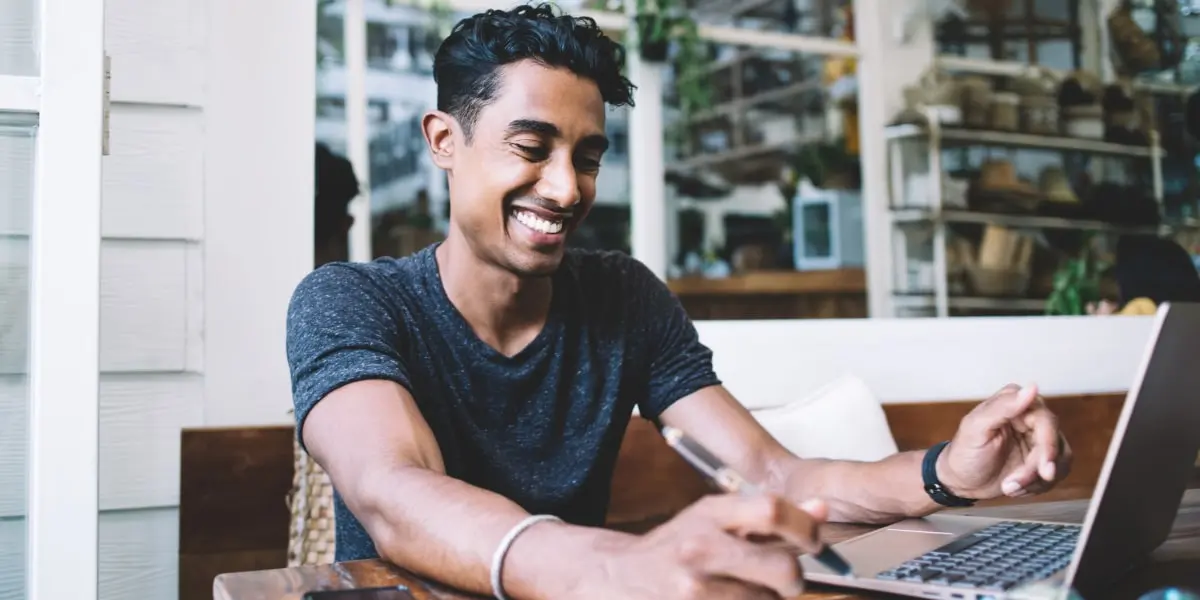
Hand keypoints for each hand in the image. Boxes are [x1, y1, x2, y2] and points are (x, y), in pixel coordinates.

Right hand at [585, 494, 828, 599]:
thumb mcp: (714, 518)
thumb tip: (824, 509)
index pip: (772, 510)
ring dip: (764, 599)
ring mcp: (695, 587)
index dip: (806, 528)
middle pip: (783, 569)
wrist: (618, 576)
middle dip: (794, 580)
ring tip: (739, 589)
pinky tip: (726, 598)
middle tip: (787, 580)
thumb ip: (766, 515)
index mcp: (711, 512)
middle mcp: (702, 546)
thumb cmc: (675, 545)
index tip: (813, 541)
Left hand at [938, 383, 1073, 499]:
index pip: (1046, 420)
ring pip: (1059, 460)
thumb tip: (1031, 388)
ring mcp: (1039, 439)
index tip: (1044, 469)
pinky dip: (1038, 485)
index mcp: (1015, 403)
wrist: (961, 481)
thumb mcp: (976, 427)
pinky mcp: (1043, 458)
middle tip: (1015, 484)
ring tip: (1009, 487)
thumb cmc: (964, 452)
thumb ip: (1002, 406)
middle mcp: (1031, 418)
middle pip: (1055, 443)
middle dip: (1036, 469)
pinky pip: (1058, 472)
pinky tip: (1017, 487)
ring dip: (1036, 480)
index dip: (1048, 445)